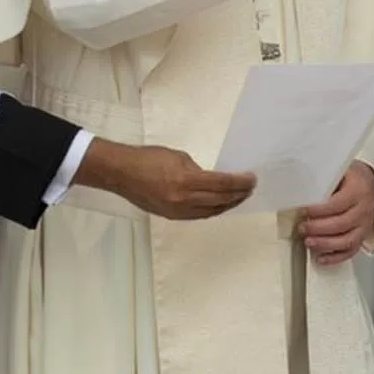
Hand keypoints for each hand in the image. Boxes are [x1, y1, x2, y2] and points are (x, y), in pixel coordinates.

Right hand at [78, 139, 255, 220]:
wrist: (122, 173)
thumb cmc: (149, 158)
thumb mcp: (178, 156)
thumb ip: (197, 170)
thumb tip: (212, 179)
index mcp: (186, 181)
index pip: (222, 184)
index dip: (240, 182)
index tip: (252, 178)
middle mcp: (184, 200)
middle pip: (220, 200)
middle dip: (238, 194)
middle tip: (250, 188)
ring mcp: (177, 211)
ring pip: (211, 211)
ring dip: (228, 205)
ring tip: (239, 197)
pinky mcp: (171, 216)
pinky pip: (198, 216)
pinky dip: (213, 210)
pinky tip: (220, 205)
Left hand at [299, 161, 373, 265]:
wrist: (368, 182)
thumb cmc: (349, 177)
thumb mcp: (338, 171)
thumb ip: (322, 180)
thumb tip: (299, 189)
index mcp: (358, 190)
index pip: (338, 203)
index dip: (319, 210)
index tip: (303, 211)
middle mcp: (363, 209)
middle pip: (342, 224)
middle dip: (318, 228)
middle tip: (302, 227)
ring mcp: (364, 225)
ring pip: (347, 240)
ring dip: (325, 244)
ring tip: (308, 242)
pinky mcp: (362, 236)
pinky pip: (350, 251)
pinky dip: (335, 257)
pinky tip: (320, 258)